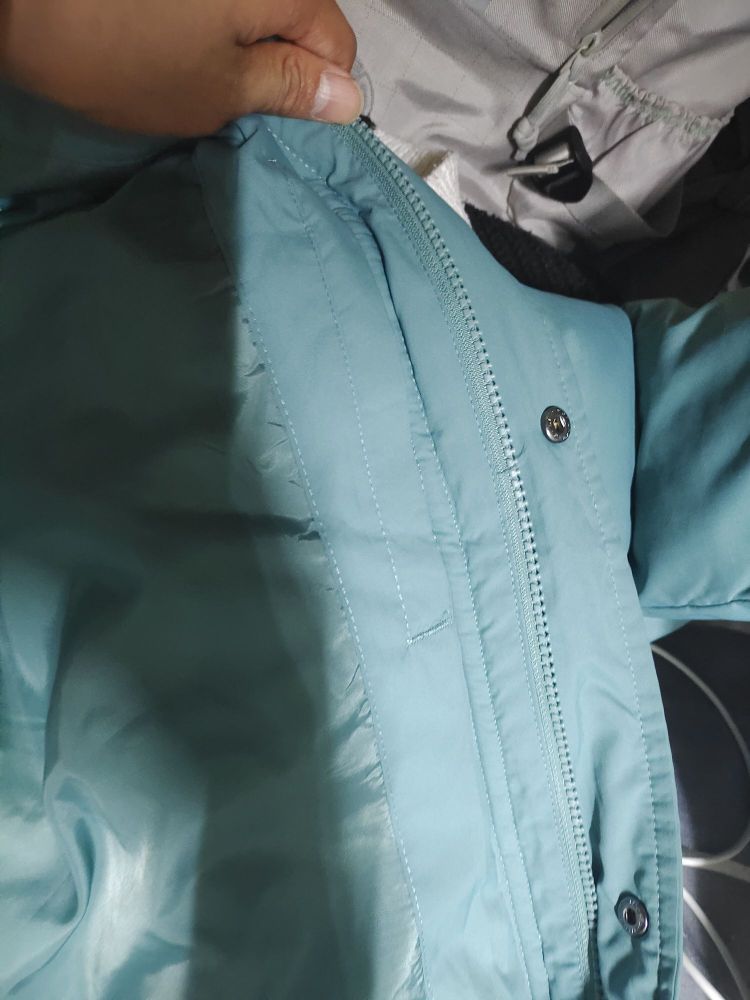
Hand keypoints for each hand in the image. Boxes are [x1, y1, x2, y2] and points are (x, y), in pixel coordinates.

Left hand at [0, 0, 362, 134]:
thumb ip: (289, 89)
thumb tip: (349, 99)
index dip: (315, 89)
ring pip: (257, 9)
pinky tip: (171, 37)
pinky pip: (218, 3)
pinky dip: (207, 21)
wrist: (23, 0)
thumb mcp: (220, 90)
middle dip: (275, 61)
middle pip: (298, 17)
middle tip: (231, 99)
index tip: (276, 116)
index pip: (337, 44)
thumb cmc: (130, 56)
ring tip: (193, 68)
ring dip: (240, 42)